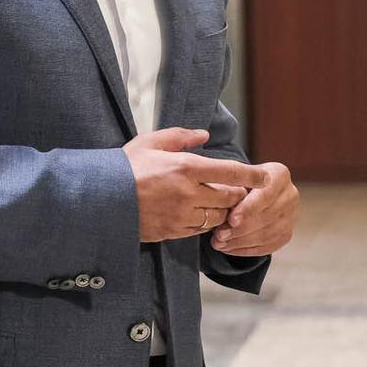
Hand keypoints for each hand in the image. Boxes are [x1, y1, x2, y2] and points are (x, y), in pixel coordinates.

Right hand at [122, 127, 263, 243]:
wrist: (101, 199)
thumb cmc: (125, 166)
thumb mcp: (150, 142)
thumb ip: (180, 136)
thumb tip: (204, 134)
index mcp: (185, 167)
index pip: (231, 172)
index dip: (253, 175)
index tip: (265, 176)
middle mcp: (189, 192)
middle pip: (230, 197)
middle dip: (236, 194)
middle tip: (235, 189)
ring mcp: (182, 214)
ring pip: (220, 216)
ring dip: (223, 210)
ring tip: (217, 202)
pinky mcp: (175, 231)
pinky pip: (202, 229)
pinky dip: (206, 222)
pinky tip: (199, 213)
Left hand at [211, 161, 297, 257]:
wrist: (249, 191)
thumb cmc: (237, 180)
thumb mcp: (234, 175)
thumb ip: (231, 186)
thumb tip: (220, 203)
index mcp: (279, 174)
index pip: (266, 195)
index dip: (249, 209)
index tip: (231, 220)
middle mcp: (290, 195)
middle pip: (267, 217)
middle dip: (241, 229)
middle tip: (219, 235)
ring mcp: (291, 217)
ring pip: (267, 235)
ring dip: (240, 242)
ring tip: (219, 243)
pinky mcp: (286, 234)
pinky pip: (267, 246)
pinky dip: (245, 250)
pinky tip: (228, 249)